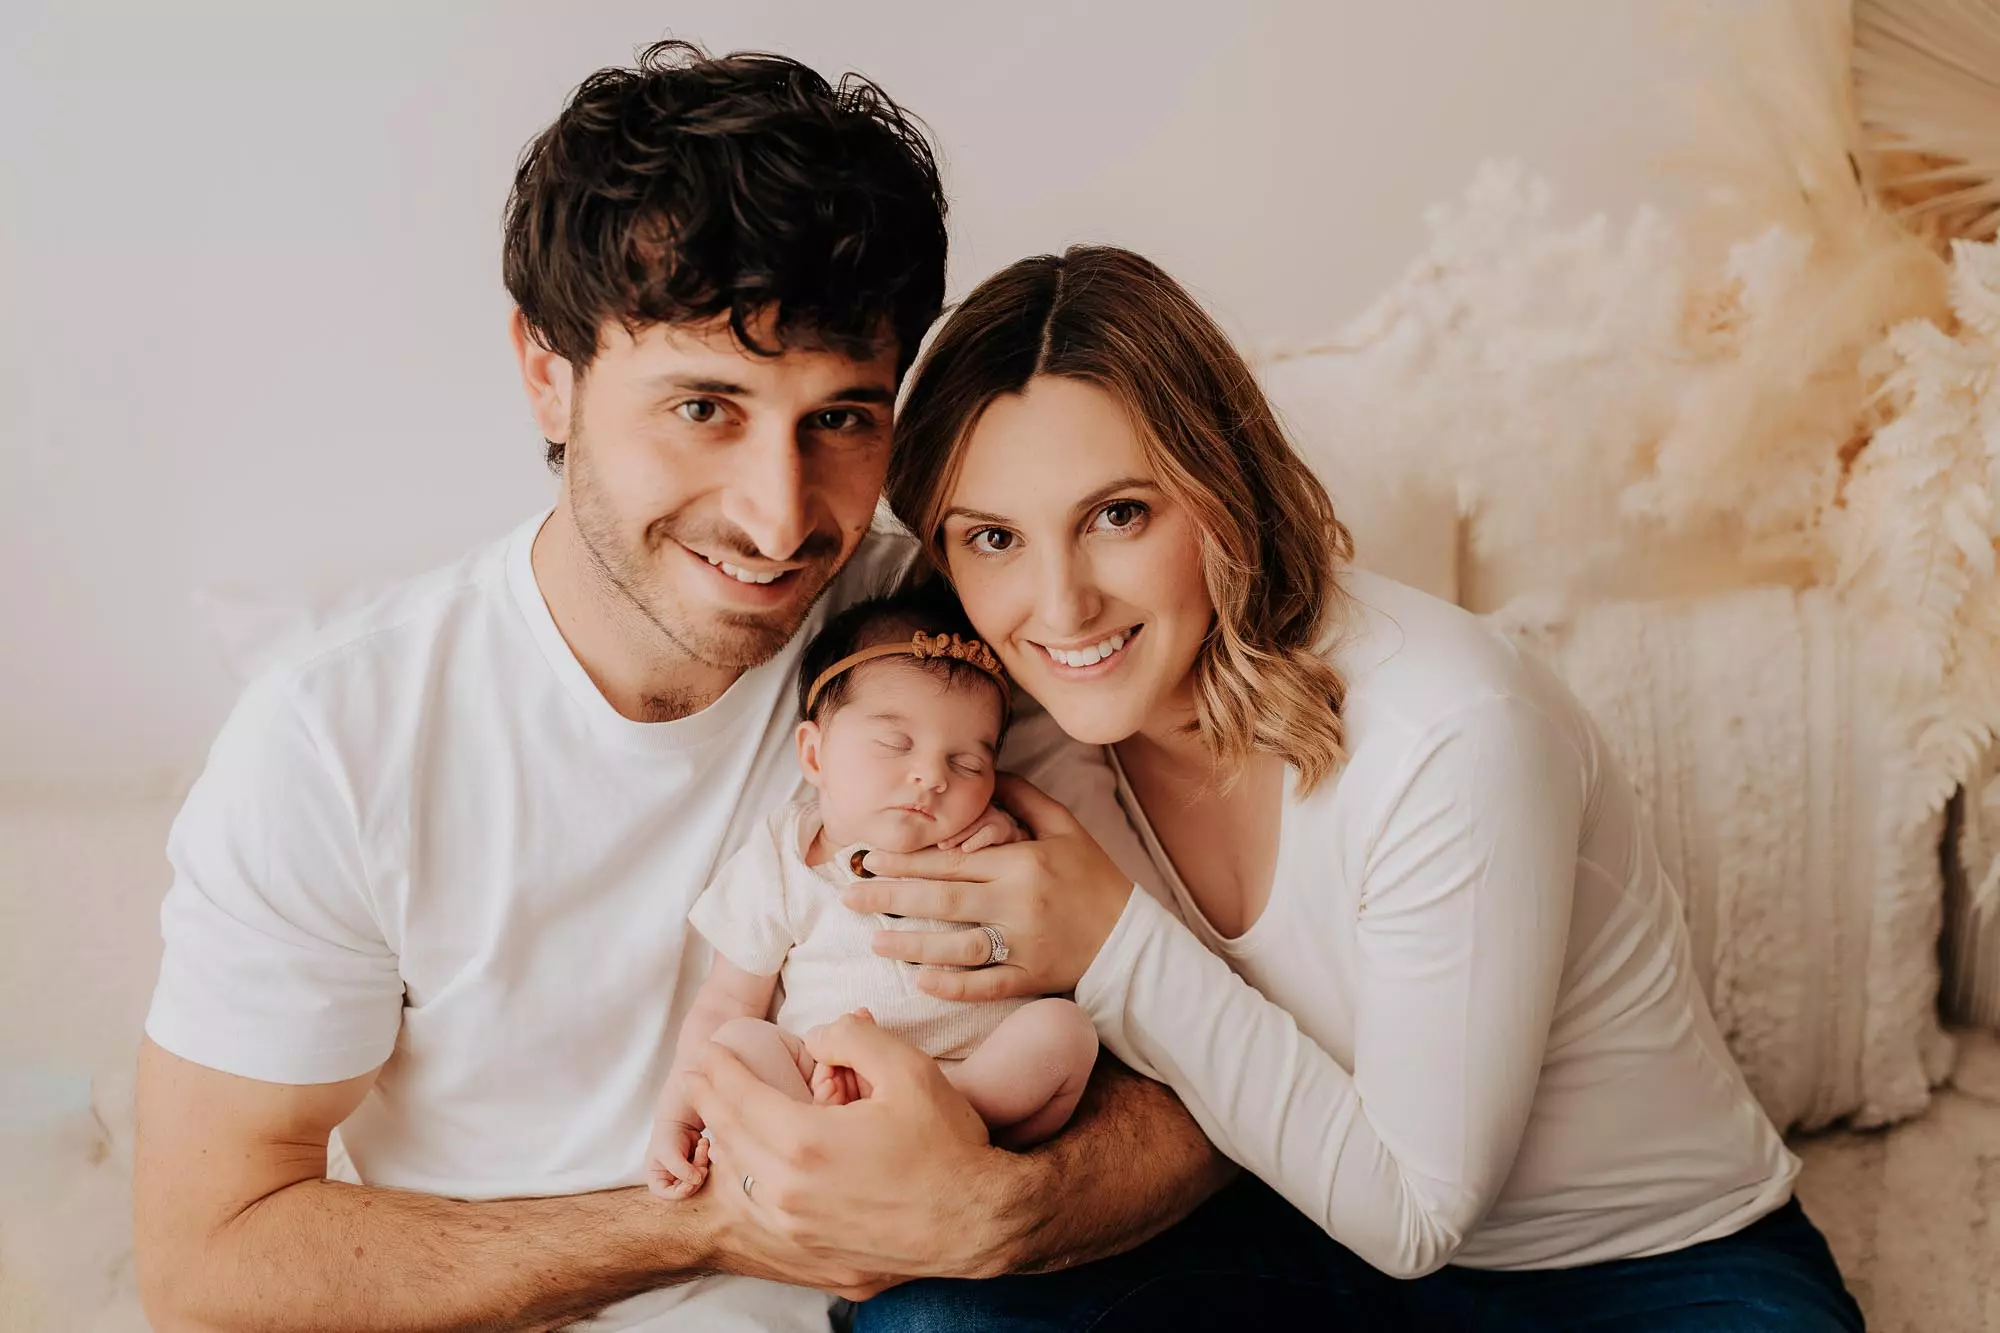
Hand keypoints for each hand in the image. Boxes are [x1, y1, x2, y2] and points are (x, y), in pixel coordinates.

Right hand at [645, 1078, 710, 1200]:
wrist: (690, 1090)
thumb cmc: (670, 1115)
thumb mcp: (667, 1145)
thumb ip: (678, 1167)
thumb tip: (696, 1181)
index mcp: (655, 1165)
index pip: (662, 1192)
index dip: (676, 1193)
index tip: (691, 1182)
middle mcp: (670, 1166)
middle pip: (683, 1187)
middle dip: (693, 1176)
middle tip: (701, 1162)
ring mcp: (687, 1159)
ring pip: (697, 1177)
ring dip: (702, 1164)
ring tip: (702, 1144)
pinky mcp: (701, 1152)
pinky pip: (707, 1164)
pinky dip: (708, 1157)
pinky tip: (705, 1141)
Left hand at [681, 1011, 1028, 1293]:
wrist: (977, 1222)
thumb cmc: (947, 1146)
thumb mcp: (909, 1070)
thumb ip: (853, 1039)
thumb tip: (815, 1038)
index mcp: (805, 1142)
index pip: (739, 1096)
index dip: (718, 1068)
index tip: (706, 1049)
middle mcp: (788, 1191)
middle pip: (728, 1136)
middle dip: (709, 1099)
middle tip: (697, 1075)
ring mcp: (795, 1228)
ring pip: (736, 1177)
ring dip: (722, 1140)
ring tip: (720, 1115)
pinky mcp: (809, 1251)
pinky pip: (756, 1211)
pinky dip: (743, 1180)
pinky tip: (749, 1164)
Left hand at [840, 774, 1134, 1000]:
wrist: (1131, 936)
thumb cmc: (1093, 875)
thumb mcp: (1065, 826)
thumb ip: (1024, 798)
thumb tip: (988, 771)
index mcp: (1022, 863)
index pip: (952, 861)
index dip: (907, 861)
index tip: (869, 859)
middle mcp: (1019, 903)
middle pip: (944, 899)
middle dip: (892, 899)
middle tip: (850, 898)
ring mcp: (1025, 944)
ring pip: (959, 945)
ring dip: (913, 945)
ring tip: (875, 942)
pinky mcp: (1032, 978)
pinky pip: (986, 985)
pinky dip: (954, 985)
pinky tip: (922, 982)